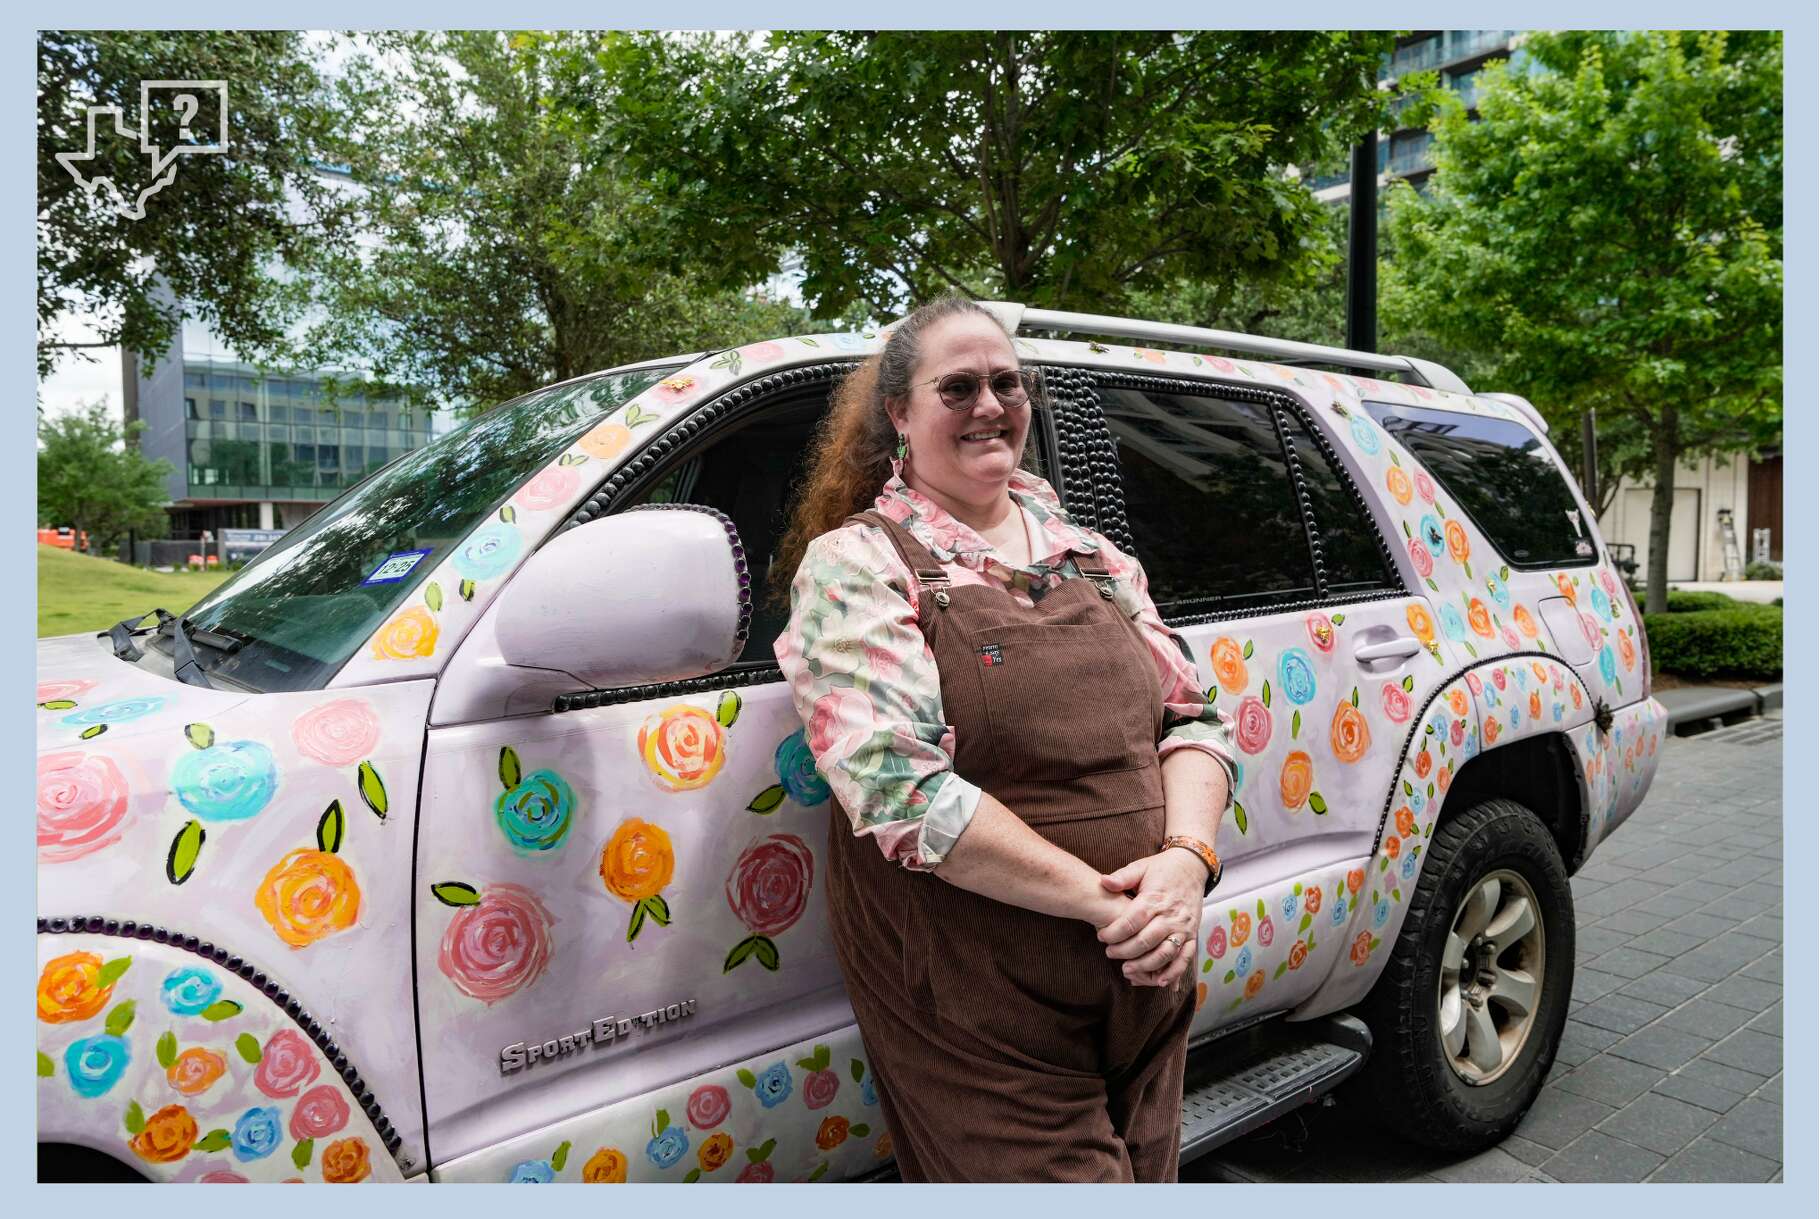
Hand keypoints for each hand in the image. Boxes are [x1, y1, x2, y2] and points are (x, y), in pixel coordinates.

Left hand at [1095, 849, 1205, 987]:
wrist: (1192, 866)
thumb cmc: (1162, 868)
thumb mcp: (1140, 867)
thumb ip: (1122, 877)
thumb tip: (1103, 881)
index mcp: (1154, 899)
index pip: (1131, 922)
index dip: (1113, 933)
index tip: (1101, 936)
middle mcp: (1170, 915)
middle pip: (1145, 941)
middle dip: (1124, 951)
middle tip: (1109, 954)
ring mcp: (1183, 927)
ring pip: (1164, 954)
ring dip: (1145, 966)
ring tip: (1127, 970)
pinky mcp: (1193, 935)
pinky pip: (1185, 958)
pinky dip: (1174, 972)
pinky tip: (1159, 981)